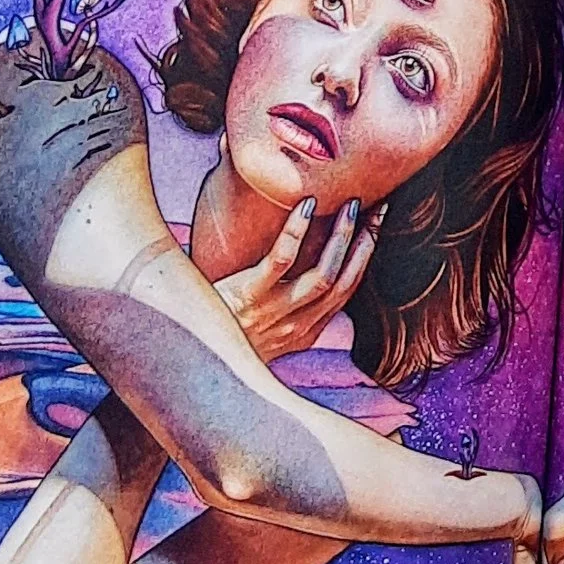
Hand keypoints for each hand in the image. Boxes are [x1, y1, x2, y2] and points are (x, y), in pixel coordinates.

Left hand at [213, 197, 384, 363]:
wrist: (185, 358)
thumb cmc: (219, 333)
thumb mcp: (261, 333)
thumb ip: (283, 309)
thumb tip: (296, 270)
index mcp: (303, 332)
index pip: (346, 293)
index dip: (364, 261)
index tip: (376, 229)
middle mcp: (295, 326)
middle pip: (343, 283)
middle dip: (365, 245)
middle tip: (377, 209)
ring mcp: (273, 313)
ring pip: (323, 275)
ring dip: (341, 238)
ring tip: (349, 206)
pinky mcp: (248, 297)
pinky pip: (281, 260)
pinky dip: (297, 231)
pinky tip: (304, 205)